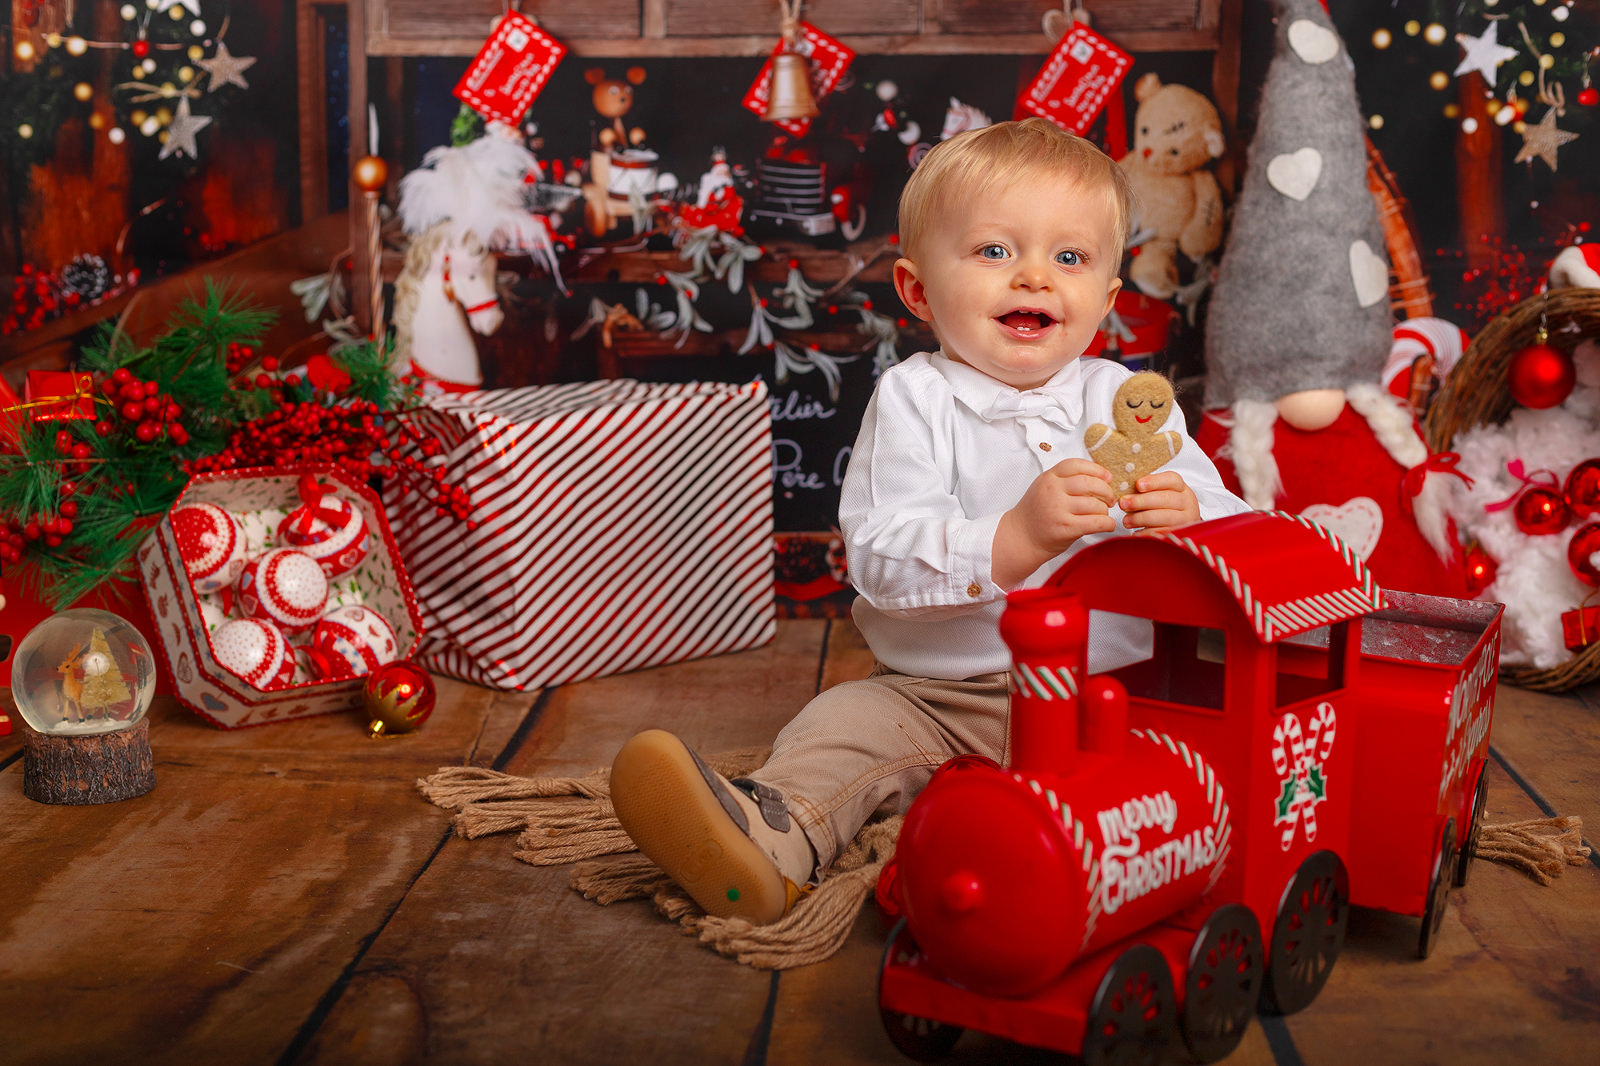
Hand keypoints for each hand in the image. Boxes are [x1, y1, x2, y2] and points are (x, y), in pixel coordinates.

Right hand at [994, 459, 1116, 587]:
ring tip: (1103, 514)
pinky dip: (1107, 523)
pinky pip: (1096, 522)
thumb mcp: (1044, 488)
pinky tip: (1106, 525)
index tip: (1107, 477)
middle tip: (1110, 499)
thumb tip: (1099, 477)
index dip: (1097, 469)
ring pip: (1095, 504)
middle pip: (1089, 483)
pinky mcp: (1065, 528)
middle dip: (1106, 491)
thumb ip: (1064, 479)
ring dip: (1105, 510)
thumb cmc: (1037, 513)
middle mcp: (1052, 491)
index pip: (1077, 465)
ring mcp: (1058, 510)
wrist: (1021, 537)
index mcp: (1048, 478)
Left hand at [1120, 471, 1200, 533]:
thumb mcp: (1159, 494)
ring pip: (1164, 517)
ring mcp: (1185, 519)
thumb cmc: (1163, 507)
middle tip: (1123, 503)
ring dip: (1141, 518)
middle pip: (1166, 498)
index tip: (1138, 485)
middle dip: (1142, 501)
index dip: (1154, 481)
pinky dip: (1147, 532)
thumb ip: (1145, 490)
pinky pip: (1162, 533)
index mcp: (1180, 488)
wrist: (1180, 525)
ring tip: (1126, 521)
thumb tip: (1124, 491)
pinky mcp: (1180, 534)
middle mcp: (1186, 502)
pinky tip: (1136, 532)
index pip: (1171, 479)